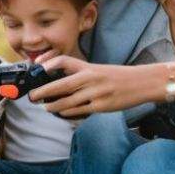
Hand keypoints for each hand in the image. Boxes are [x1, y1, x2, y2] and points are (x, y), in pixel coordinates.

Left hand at [29, 55, 158, 117]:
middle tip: (32, 96)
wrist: (142, 83)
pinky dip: (67, 112)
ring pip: (67, 101)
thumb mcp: (99, 70)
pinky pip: (79, 111)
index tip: (38, 68)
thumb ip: (81, 75)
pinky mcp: (101, 106)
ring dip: (53, 106)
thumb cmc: (118, 77)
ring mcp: (96, 93)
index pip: (65, 61)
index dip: (50, 63)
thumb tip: (60, 85)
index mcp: (89, 67)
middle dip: (43, 91)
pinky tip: (61, 112)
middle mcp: (91, 78)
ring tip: (45, 107)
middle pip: (61, 85)